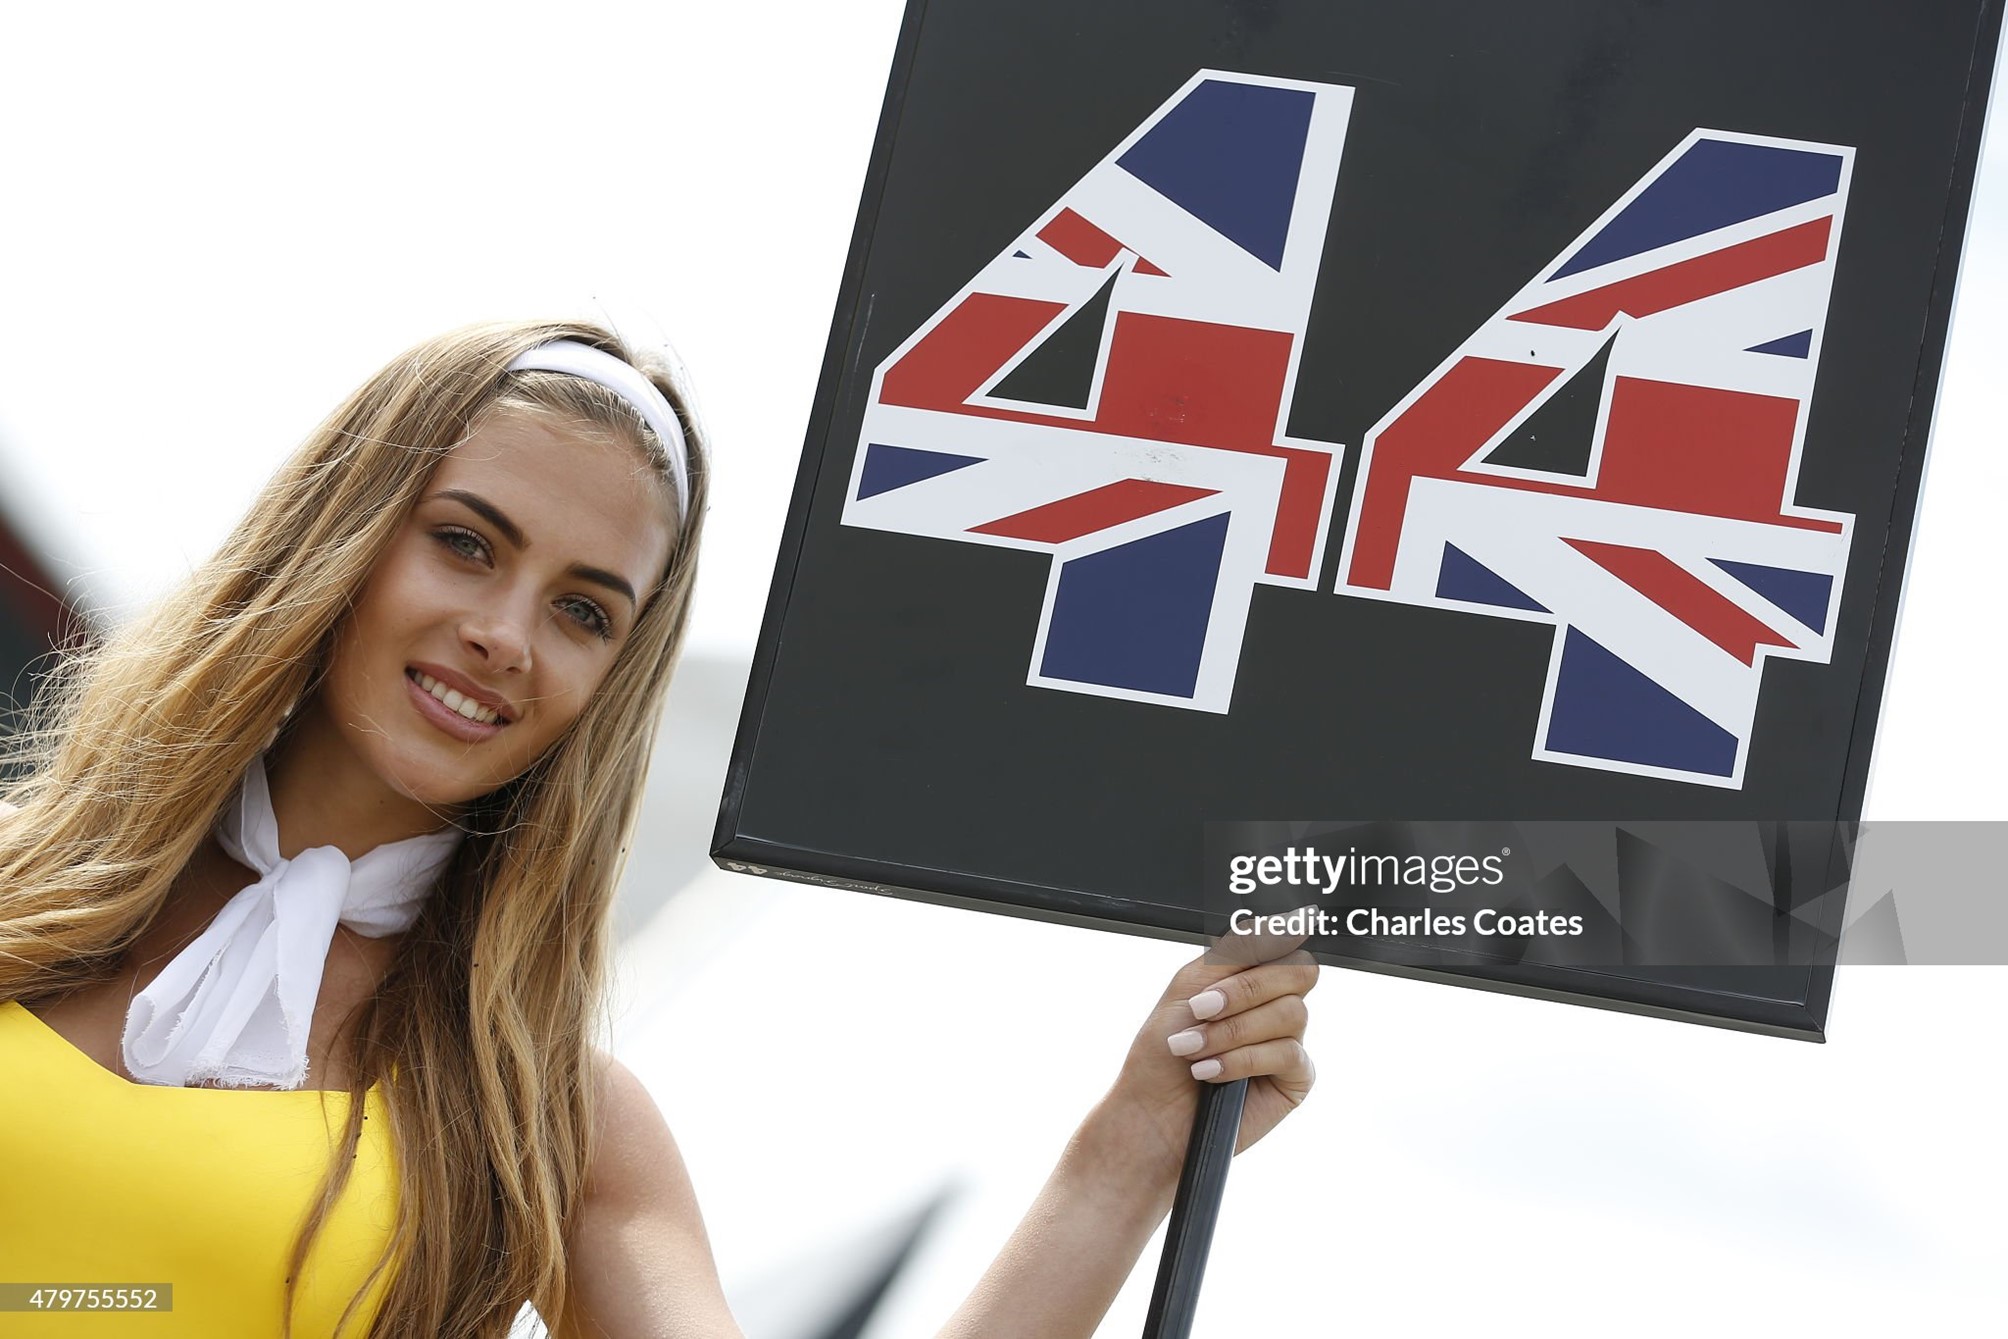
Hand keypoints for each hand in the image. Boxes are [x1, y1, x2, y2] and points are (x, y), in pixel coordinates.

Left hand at [1095, 937, 1319, 1180]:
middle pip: (1298, 973)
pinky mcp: (1295, 1078)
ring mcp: (1288, 1041)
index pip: (1284, 943)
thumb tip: (1293, 921)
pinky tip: (1211, 1072)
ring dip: (1232, 1031)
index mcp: (1252, 977)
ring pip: (1291, 1013)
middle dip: (1244, 990)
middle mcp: (1275, 1005)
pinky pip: (1288, 1053)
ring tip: (1194, 1049)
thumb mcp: (1191, 986)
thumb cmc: (1162, 1053)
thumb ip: (1239, 950)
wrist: (1151, 1112)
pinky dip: (1243, 1059)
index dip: (1281, 935)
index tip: (1267, 938)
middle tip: (1201, 1009)